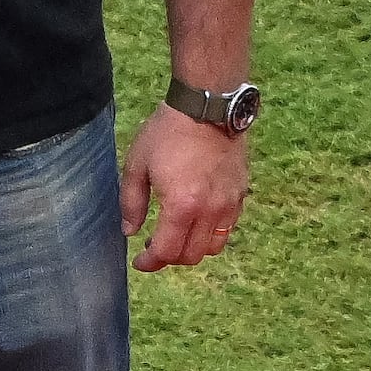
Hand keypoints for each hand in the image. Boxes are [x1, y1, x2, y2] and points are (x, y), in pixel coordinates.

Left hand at [121, 106, 248, 271]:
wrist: (208, 108)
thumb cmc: (168, 133)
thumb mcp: (137, 165)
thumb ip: (131, 203)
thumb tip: (130, 231)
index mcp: (182, 206)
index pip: (167, 252)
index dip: (150, 263)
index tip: (139, 261)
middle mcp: (209, 211)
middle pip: (192, 256)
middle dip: (170, 258)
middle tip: (155, 249)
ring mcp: (229, 204)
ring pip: (213, 247)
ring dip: (193, 248)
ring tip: (178, 236)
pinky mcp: (240, 195)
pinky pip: (227, 228)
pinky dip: (211, 234)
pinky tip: (197, 220)